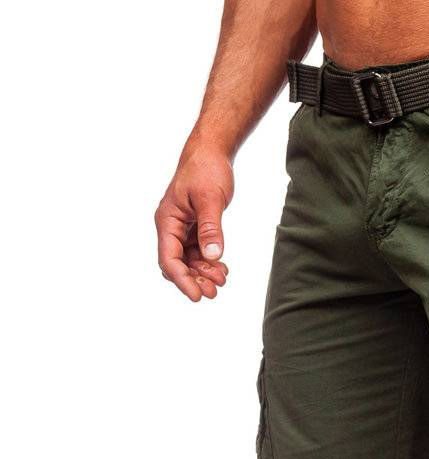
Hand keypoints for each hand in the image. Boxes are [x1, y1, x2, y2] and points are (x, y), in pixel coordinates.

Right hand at [156, 145, 233, 301]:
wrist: (211, 153)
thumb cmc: (206, 170)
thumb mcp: (210, 200)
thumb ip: (211, 228)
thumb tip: (213, 255)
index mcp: (167, 221)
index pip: (169, 259)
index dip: (182, 280)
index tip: (198, 296)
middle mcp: (171, 227)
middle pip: (177, 264)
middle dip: (194, 280)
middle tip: (215, 292)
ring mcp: (182, 229)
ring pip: (188, 260)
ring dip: (203, 273)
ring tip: (222, 280)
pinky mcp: (194, 228)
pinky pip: (198, 252)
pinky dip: (209, 262)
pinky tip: (222, 269)